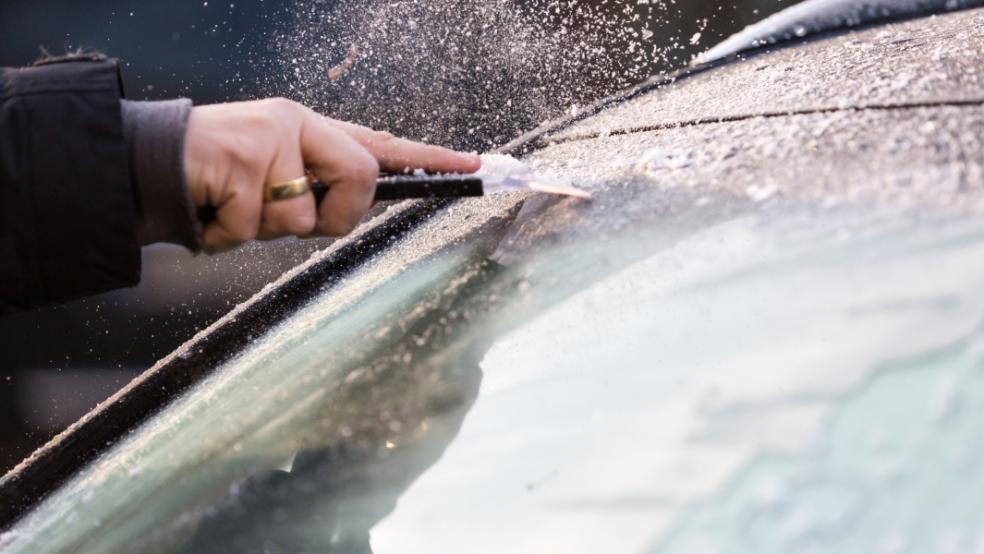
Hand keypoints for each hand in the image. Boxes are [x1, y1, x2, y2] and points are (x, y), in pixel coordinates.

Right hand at [182, 98, 480, 252]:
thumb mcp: (275, 176)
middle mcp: (297, 125)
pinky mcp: (240, 160)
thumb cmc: (219, 176)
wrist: (149, 160)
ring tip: (234, 204)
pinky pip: (255, 229)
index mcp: (312, 130)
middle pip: (360, 180)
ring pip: (303, 218)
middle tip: (291, 213)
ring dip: (267, 230)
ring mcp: (270, 139)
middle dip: (334, 214)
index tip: (477, 165)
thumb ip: (316, 189)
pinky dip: (229, 235)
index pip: (383, 144)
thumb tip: (351, 214)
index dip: (432, 157)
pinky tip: (211, 209)